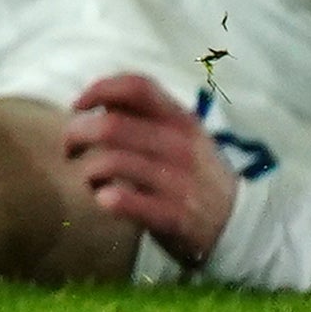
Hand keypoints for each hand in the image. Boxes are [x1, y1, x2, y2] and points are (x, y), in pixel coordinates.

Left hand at [64, 73, 238, 267]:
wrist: (240, 225)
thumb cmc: (195, 174)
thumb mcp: (182, 137)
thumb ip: (145, 117)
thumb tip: (98, 101)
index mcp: (181, 120)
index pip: (136, 87)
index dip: (99, 89)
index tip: (79, 105)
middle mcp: (181, 146)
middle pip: (111, 126)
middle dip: (77, 134)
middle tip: (70, 149)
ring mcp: (179, 181)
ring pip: (111, 162)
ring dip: (87, 170)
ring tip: (89, 180)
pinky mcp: (175, 216)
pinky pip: (126, 201)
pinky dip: (105, 198)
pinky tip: (104, 200)